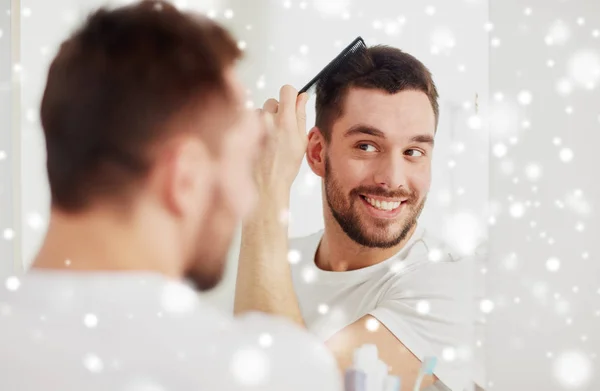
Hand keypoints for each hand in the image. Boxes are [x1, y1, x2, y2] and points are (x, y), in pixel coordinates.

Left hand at [256, 85, 309, 199]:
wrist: (266, 184)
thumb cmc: (285, 167)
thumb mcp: (301, 141)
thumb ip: (301, 115)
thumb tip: (302, 96)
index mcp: (285, 121)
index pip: (287, 90)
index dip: (291, 95)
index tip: (291, 103)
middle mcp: (267, 119)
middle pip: (273, 101)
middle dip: (278, 112)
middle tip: (281, 131)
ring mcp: (252, 125)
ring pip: (261, 112)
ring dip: (265, 121)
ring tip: (269, 141)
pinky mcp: (242, 130)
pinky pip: (250, 121)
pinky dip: (254, 128)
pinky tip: (259, 143)